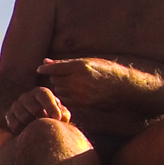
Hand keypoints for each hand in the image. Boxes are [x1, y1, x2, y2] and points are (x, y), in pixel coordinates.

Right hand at [4, 85, 70, 130]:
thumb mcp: (62, 115)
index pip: (43, 95)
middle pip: (32, 105)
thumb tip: (61, 117)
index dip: (50, 106)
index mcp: (40, 93)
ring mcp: (16, 106)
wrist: (39, 128)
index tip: (57, 118)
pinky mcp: (9, 116)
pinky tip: (28, 131)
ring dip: (31, 123)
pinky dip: (21, 129)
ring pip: (22, 114)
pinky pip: (13, 123)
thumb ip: (64, 114)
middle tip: (47, 123)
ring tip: (37, 128)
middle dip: (41, 116)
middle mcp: (27, 97)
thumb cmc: (53, 119)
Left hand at [36, 57, 150, 108]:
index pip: (55, 68)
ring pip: (59, 90)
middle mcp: (79, 80)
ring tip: (72, 83)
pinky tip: (74, 92)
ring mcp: (80, 93)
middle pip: (55, 79)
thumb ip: (65, 63)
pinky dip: (66, 96)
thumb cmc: (106, 70)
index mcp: (80, 66)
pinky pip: (65, 99)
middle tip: (65, 75)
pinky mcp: (82, 103)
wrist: (123, 88)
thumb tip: (45, 62)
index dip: (45, 68)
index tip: (40, 69)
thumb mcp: (87, 61)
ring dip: (61, 87)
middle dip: (56, 77)